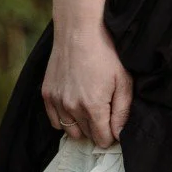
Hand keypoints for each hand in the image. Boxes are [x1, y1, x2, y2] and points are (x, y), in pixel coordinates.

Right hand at [41, 22, 132, 147]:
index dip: (111, 135)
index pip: (102, 140)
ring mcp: (57, 102)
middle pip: (88, 135)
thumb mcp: (123, 82)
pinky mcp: (47, 94)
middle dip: (97, 128)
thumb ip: (122, 113)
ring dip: (81, 125)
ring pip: (71, 131)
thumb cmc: (105, 54)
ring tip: (89, 109)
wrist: (79, 31)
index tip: (114, 124)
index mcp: (94, 107)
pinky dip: (65, 119)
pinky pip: (56, 121)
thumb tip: (119, 136)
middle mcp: (72, 108)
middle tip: (104, 110)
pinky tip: (74, 107)